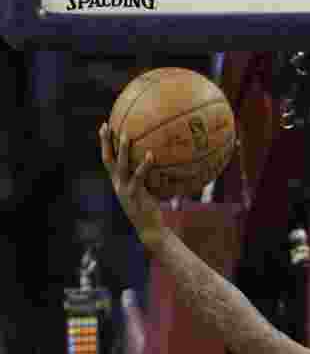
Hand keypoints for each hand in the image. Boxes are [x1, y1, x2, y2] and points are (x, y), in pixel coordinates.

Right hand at [99, 123, 162, 247]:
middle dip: (106, 142)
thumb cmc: (150, 208)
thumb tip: (160, 157)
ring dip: (122, 149)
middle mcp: (117, 184)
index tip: (104, 126)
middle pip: (107, 159)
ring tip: (127, 134)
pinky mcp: (134, 195)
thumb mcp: (146, 190)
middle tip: (107, 125)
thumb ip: (147, 176)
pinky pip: (139, 177)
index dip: (104, 144)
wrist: (149, 229)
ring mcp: (124, 190)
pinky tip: (151, 154)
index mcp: (118, 182)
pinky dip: (144, 165)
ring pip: (120, 166)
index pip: (107, 160)